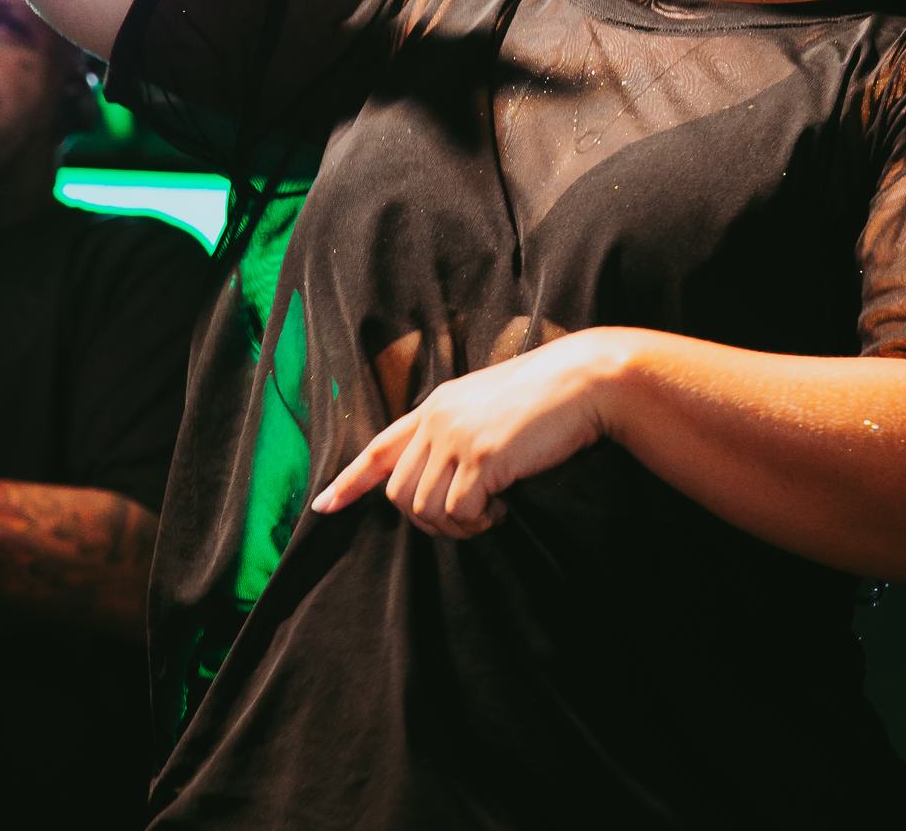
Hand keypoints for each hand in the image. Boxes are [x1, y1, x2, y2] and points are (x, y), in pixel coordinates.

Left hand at [311, 328, 627, 538]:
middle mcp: (437, 419)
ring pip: (425, 509)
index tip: (324, 506)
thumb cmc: (545, 397)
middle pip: (399, 494)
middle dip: (426, 520)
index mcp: (435, 405)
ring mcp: (457, 437)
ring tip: (489, 510)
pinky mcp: (481, 457)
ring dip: (456, 524)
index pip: (379, 447)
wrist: (582, 381)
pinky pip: (458, 512)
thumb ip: (457, 431)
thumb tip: (441, 477)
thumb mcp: (487, 405)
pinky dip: (478, 523)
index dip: (349, 480)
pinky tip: (502, 507)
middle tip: (467, 517)